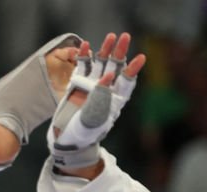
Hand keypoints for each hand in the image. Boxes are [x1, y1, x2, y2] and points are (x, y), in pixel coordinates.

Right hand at [48, 32, 145, 173]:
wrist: (65, 140)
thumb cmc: (82, 135)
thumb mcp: (92, 120)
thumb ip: (100, 99)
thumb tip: (108, 76)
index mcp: (114, 101)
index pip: (127, 82)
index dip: (133, 70)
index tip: (141, 58)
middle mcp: (105, 90)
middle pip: (116, 67)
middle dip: (120, 52)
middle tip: (125, 37)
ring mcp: (91, 86)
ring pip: (101, 64)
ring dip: (105, 51)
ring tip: (110, 37)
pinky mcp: (77, 84)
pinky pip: (82, 67)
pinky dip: (84, 56)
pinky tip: (86, 45)